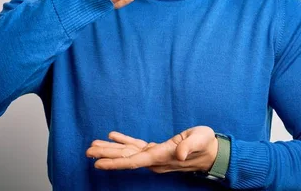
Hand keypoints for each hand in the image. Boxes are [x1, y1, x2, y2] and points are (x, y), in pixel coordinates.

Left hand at [85, 126, 217, 173]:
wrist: (213, 152)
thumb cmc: (206, 144)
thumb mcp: (200, 140)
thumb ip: (188, 146)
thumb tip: (178, 153)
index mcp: (162, 156)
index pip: (134, 161)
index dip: (115, 163)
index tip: (98, 164)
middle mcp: (155, 159)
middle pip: (126, 158)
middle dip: (106, 156)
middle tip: (87, 152)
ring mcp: (155, 155)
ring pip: (128, 153)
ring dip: (111, 149)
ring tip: (94, 145)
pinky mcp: (157, 149)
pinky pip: (137, 146)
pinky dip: (124, 141)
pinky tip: (113, 136)